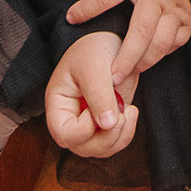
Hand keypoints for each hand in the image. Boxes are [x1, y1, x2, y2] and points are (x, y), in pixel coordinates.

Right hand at [46, 29, 141, 158]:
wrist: (110, 40)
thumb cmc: (94, 48)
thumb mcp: (94, 65)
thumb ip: (99, 94)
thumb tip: (108, 125)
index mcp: (58, 105)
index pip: (64, 135)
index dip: (84, 129)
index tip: (101, 107)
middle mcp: (71, 119)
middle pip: (83, 148)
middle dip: (107, 137)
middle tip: (123, 113)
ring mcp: (89, 125)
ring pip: (101, 150)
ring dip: (120, 137)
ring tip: (130, 111)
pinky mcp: (106, 124)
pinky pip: (114, 143)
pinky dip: (126, 134)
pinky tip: (132, 112)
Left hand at [66, 0, 190, 85]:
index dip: (87, 7)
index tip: (72, 17)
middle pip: (137, 34)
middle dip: (123, 58)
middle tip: (111, 78)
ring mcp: (176, 10)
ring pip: (159, 44)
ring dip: (145, 62)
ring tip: (132, 74)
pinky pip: (178, 41)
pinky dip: (167, 51)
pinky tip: (157, 56)